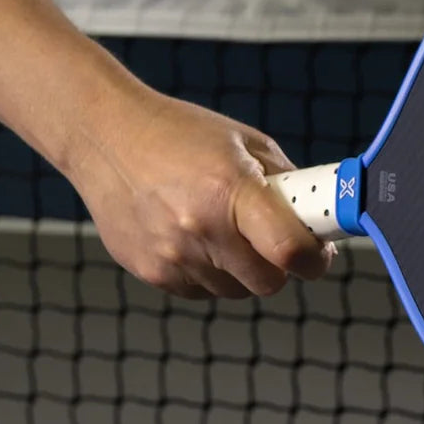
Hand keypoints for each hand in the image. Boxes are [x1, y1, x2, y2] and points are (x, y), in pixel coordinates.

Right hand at [69, 91, 336, 299]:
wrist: (104, 136)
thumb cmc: (177, 133)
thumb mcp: (245, 142)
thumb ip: (286, 182)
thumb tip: (320, 216)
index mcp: (231, 190)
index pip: (290, 251)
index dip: (315, 260)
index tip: (319, 254)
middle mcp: (201, 229)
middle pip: (268, 283)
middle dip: (279, 265)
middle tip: (272, 239)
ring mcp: (173, 256)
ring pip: (235, 290)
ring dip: (241, 269)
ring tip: (222, 227)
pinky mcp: (151, 272)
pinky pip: (201, 291)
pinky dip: (208, 272)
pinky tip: (193, 236)